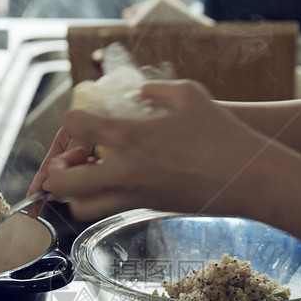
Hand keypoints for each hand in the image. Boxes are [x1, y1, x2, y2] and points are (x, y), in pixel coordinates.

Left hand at [39, 80, 271, 220]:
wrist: (246, 177)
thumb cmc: (220, 133)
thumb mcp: (187, 94)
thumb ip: (153, 91)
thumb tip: (138, 95)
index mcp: (129, 137)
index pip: (73, 126)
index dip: (71, 120)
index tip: (83, 119)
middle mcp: (124, 171)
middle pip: (62, 182)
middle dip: (55, 171)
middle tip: (69, 160)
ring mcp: (133, 195)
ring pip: (80, 208)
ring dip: (75, 192)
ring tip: (89, 174)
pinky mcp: (146, 208)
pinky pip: (107, 209)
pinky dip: (101, 197)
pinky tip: (119, 177)